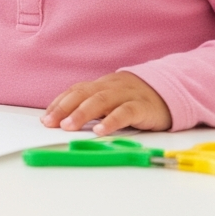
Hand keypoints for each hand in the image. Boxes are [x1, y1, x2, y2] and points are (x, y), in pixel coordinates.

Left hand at [42, 71, 171, 135]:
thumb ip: (92, 108)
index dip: (59, 103)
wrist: (169, 93)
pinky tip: (101, 130)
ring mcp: (127, 95)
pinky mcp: (143, 106)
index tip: (45, 119)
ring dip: (82, 113)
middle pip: (83, 93)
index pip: (75, 91)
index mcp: (100, 85)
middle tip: (51, 123)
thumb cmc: (133, 100)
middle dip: (64, 108)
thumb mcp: (111, 100)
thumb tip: (65, 122)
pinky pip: (126, 112)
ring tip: (69, 126)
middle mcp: (111, 87)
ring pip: (101, 100)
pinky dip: (112, 120)